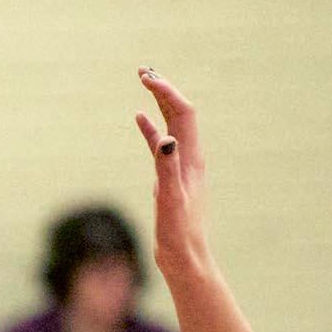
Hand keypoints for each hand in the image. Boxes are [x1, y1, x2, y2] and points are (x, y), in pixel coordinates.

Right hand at [135, 69, 211, 280]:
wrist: (185, 259)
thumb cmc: (179, 235)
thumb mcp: (171, 202)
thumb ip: (168, 170)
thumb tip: (167, 139)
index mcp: (191, 159)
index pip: (183, 113)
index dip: (166, 92)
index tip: (147, 78)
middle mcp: (189, 158)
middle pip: (180, 113)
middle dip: (163, 89)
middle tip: (143, 71)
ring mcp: (180, 167)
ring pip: (171, 124)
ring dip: (159, 103)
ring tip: (145, 83)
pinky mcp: (170, 179)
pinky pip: (161, 145)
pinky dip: (151, 129)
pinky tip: (141, 120)